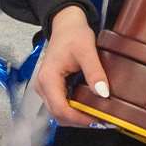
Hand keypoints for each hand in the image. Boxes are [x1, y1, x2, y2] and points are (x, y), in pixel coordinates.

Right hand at [33, 5, 108, 126]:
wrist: (66, 25)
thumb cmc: (73, 34)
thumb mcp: (87, 51)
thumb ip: (94, 72)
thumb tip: (102, 93)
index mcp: (48, 79)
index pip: (61, 110)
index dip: (79, 119)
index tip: (97, 119)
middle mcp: (43, 86)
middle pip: (59, 115)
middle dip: (79, 120)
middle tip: (101, 119)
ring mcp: (45, 88)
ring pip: (59, 113)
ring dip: (77, 117)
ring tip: (97, 114)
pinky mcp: (51, 88)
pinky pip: (61, 105)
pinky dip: (74, 110)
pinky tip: (89, 107)